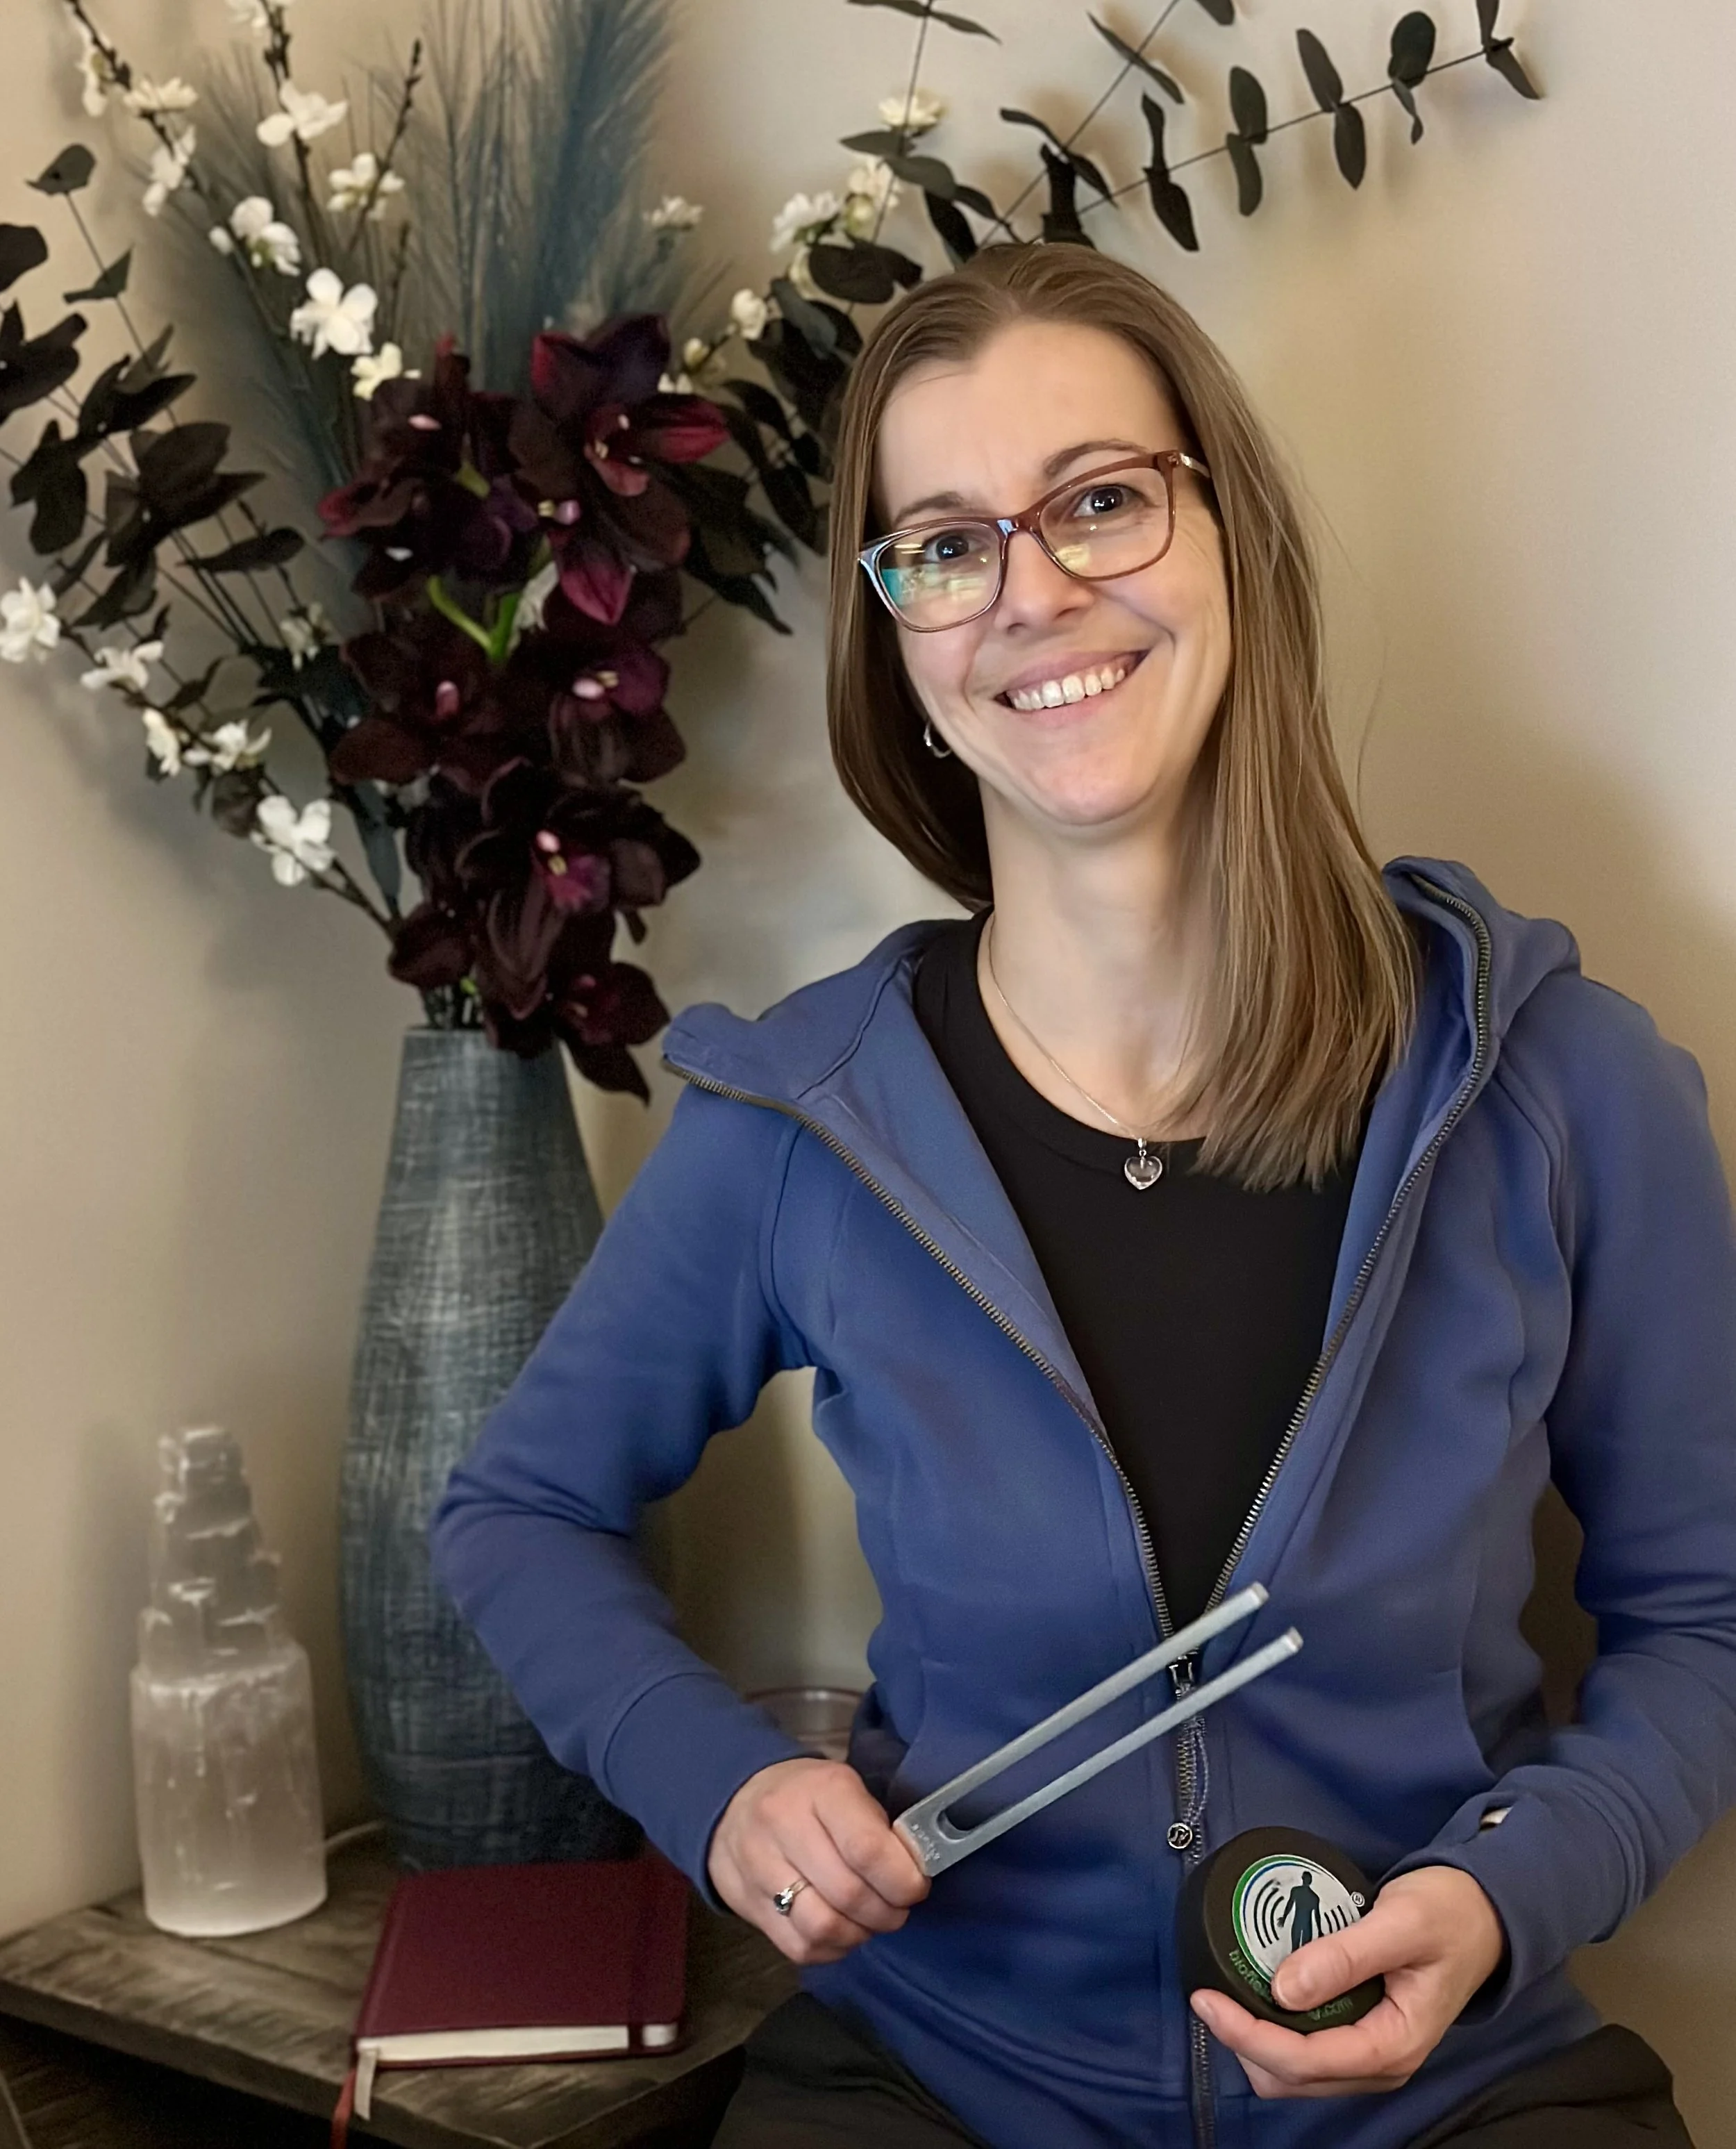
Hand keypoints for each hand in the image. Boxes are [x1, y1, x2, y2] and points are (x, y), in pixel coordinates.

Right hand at [707, 1757, 930, 1964]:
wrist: (734, 1801)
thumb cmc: (807, 1796)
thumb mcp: (846, 1789)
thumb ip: (878, 1828)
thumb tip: (914, 1873)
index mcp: (821, 1790)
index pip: (866, 1848)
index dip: (901, 1880)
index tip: (916, 1887)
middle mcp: (783, 1826)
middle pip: (848, 1893)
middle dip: (886, 1912)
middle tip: (898, 1908)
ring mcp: (758, 1868)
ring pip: (822, 1927)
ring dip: (859, 1934)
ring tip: (870, 1921)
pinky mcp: (748, 1906)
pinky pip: (800, 1947)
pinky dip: (832, 1949)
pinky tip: (842, 1931)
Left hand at [1190, 1865, 1505, 2097]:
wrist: (1483, 1913)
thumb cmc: (1449, 1914)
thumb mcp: (1401, 1923)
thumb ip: (1346, 1956)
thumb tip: (1284, 1987)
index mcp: (1393, 2045)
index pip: (1305, 2061)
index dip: (1248, 2035)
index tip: (1207, 1999)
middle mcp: (1380, 2063)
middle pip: (1292, 2077)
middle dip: (1244, 2042)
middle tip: (1210, 1993)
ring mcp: (1370, 2053)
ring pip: (1295, 2072)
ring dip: (1255, 2040)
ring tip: (1226, 1992)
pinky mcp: (1362, 2034)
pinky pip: (1307, 2051)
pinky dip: (1274, 2031)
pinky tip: (1257, 1994)